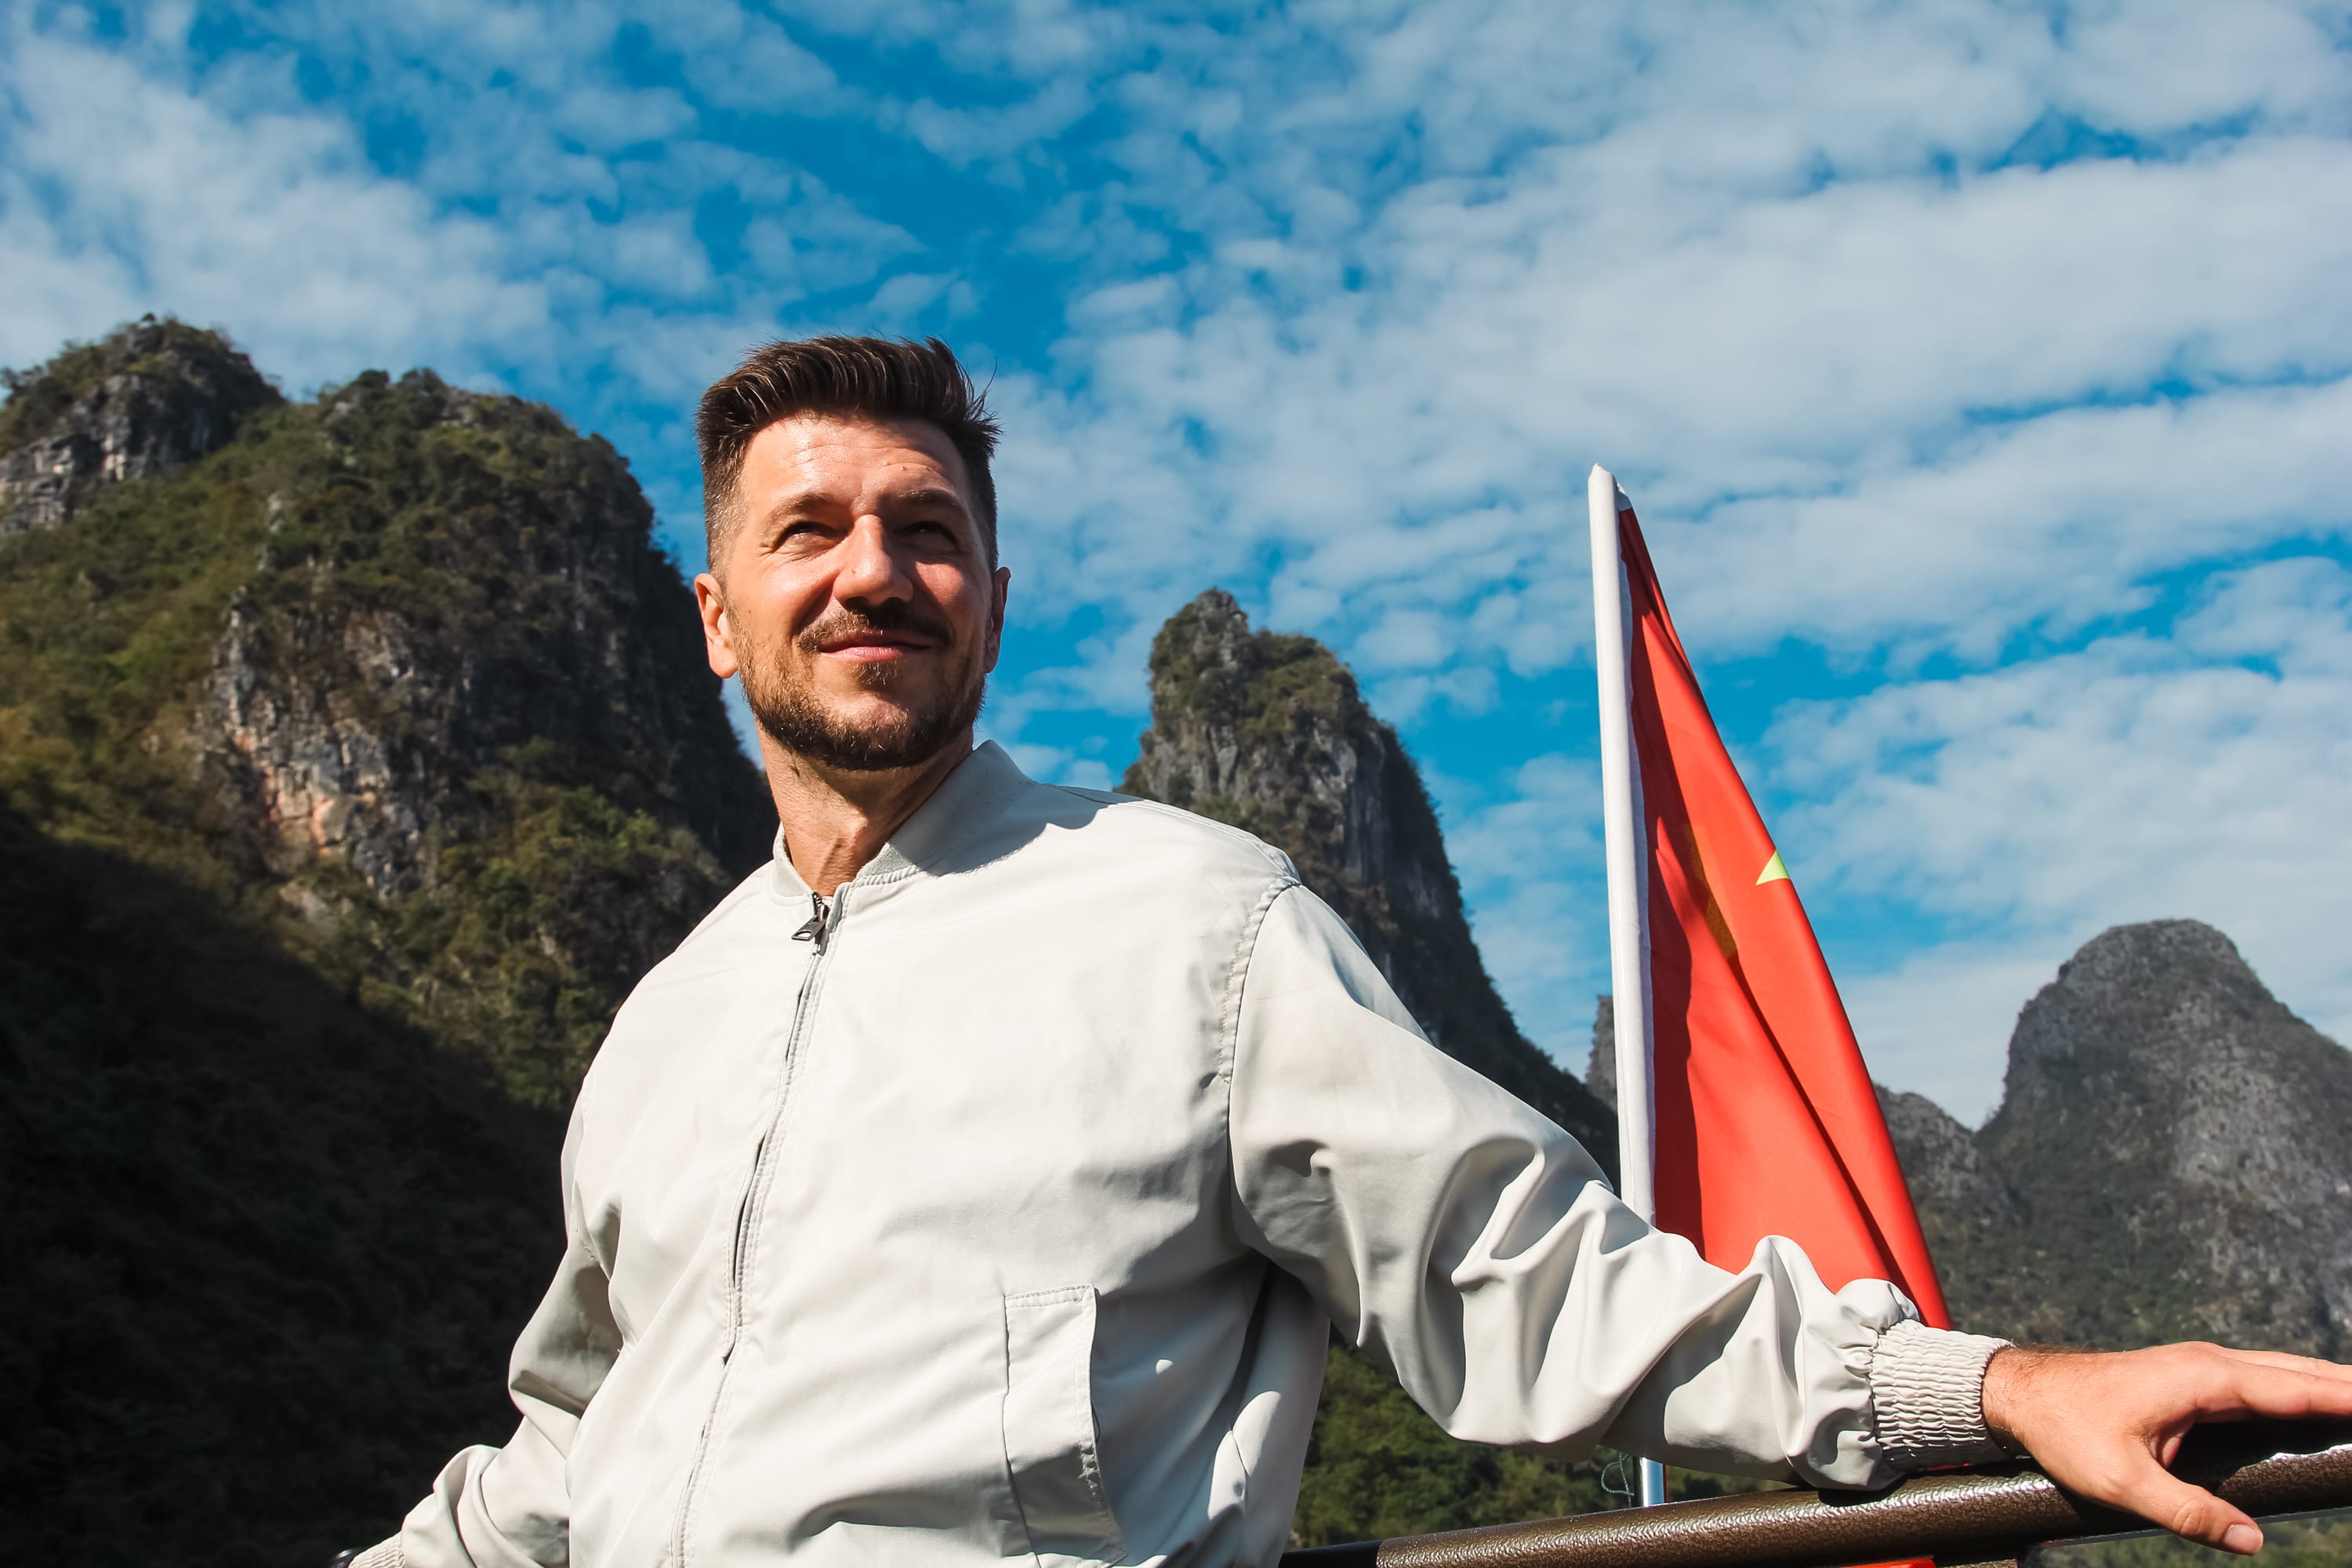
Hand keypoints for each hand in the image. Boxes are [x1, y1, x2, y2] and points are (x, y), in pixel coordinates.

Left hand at [1981, 1342, 2351, 1553]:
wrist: (2021, 1393)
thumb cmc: (2065, 1430)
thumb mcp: (2122, 1483)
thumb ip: (2189, 1513)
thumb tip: (2252, 1539)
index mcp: (2203, 1379)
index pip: (2295, 1390)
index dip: (2345, 1399)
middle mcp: (2209, 1364)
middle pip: (2300, 1375)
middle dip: (2349, 1387)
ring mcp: (2201, 1367)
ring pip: (2283, 1373)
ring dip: (2329, 1385)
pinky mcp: (2193, 1379)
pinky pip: (2261, 1381)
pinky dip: (2300, 1388)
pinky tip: (2317, 1402)